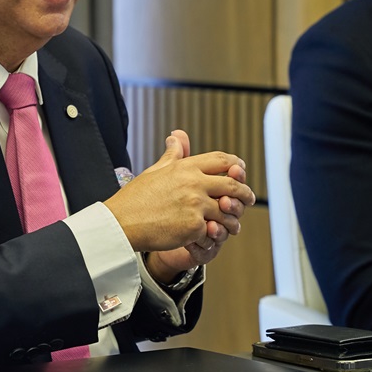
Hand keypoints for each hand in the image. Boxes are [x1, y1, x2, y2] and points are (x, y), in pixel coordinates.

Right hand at [104, 129, 254, 258]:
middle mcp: (194, 183)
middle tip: (249, 199)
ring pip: (227, 209)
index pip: (221, 159)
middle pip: (231, 183)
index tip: (242, 171)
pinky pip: (214, 228)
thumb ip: (172, 155)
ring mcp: (195, 205)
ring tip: (235, 223)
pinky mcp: (194, 226)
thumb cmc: (136, 198)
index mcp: (185, 167)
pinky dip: (218, 232)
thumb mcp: (156, 170)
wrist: (122, 222)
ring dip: (234, 217)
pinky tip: (218, 235)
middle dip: (244, 192)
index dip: (236, 164)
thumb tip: (177, 136)